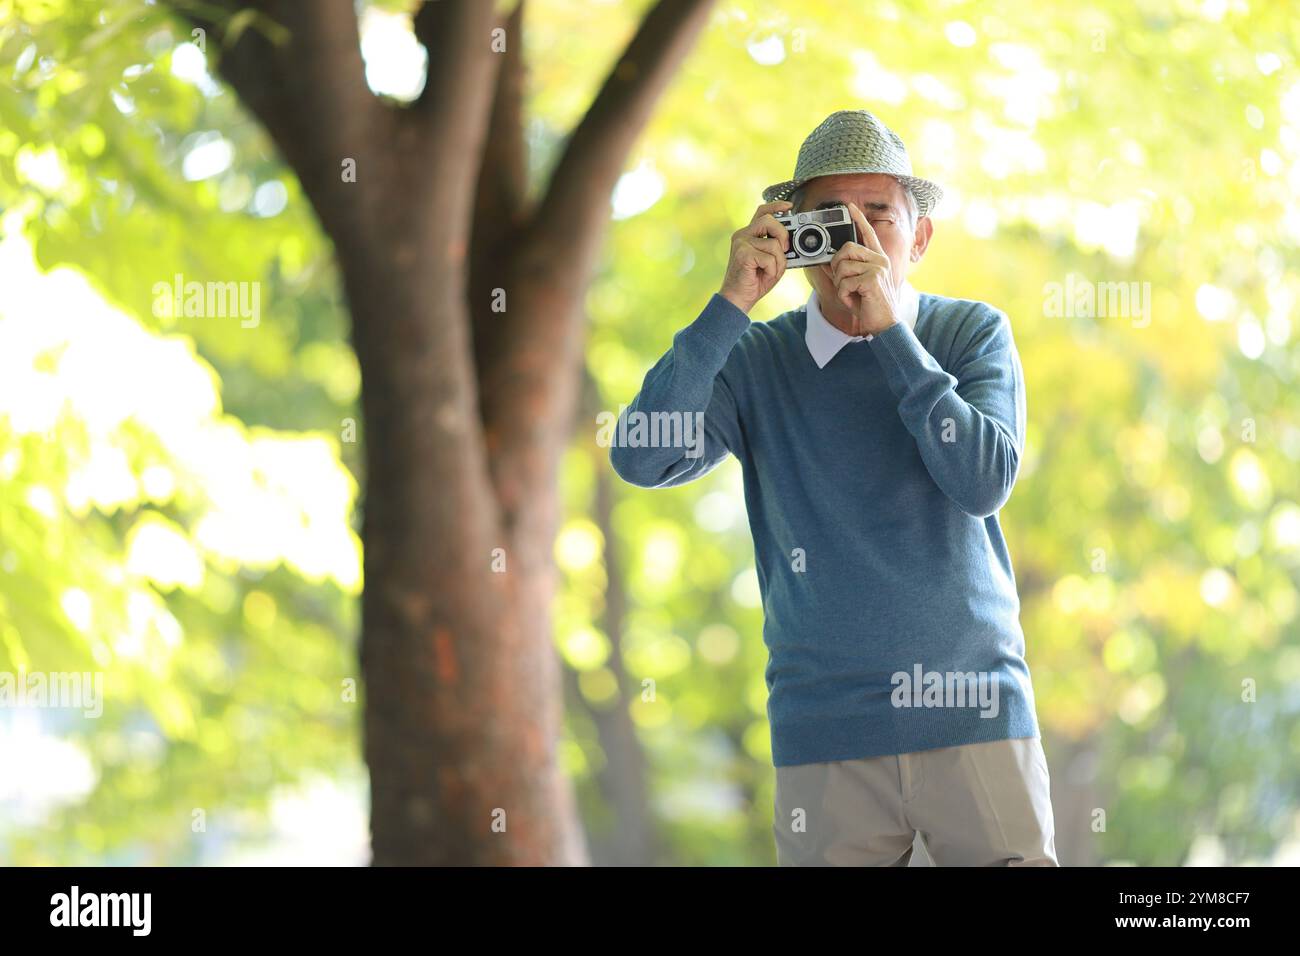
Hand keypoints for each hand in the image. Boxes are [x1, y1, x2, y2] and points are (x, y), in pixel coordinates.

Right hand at [718, 201, 791, 313]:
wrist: (738, 298)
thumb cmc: (754, 281)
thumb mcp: (771, 260)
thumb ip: (778, 247)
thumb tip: (792, 239)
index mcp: (748, 234)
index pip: (762, 212)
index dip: (776, 206)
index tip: (789, 207)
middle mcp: (742, 235)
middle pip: (769, 220)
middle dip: (783, 234)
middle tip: (785, 250)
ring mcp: (741, 244)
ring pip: (773, 243)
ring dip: (778, 261)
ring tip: (770, 271)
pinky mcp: (743, 254)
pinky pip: (769, 258)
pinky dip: (772, 270)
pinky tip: (763, 276)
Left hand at [819, 200, 899, 335]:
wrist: (884, 324)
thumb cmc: (870, 306)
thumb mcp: (853, 286)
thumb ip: (842, 272)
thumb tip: (823, 263)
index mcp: (877, 259)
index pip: (867, 234)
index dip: (858, 219)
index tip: (849, 206)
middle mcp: (880, 260)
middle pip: (846, 249)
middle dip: (837, 267)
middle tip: (844, 283)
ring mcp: (878, 268)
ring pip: (842, 268)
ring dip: (841, 286)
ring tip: (853, 295)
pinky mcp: (872, 279)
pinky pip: (844, 283)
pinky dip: (844, 296)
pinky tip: (855, 301)